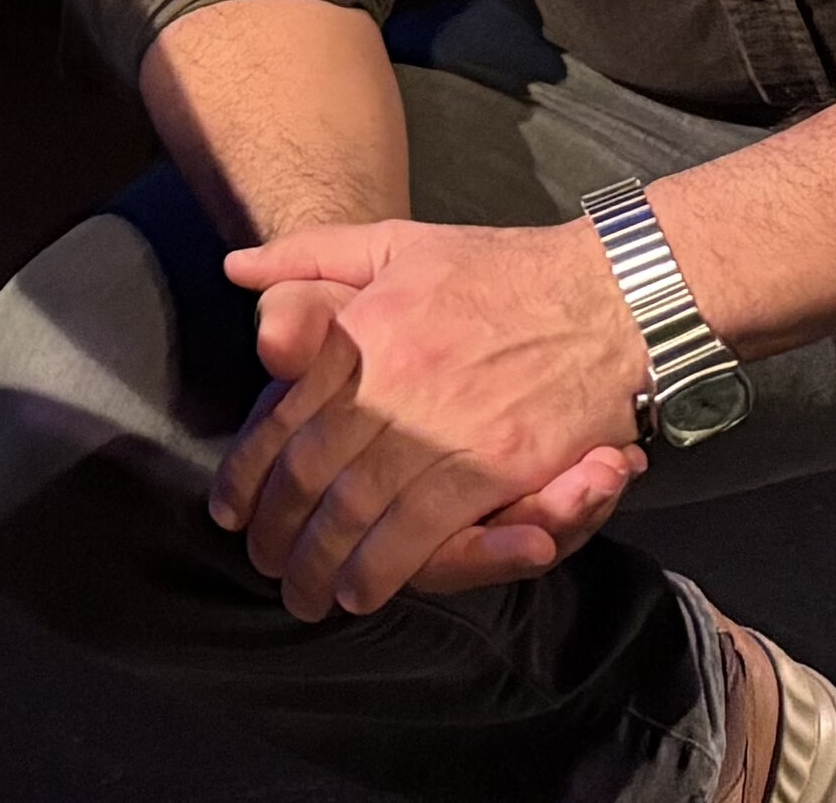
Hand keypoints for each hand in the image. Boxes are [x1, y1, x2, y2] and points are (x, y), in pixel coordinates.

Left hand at [211, 220, 651, 618]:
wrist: (604, 294)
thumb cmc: (501, 269)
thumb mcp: (395, 243)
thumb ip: (310, 258)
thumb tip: (237, 267)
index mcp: (360, 332)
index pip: (283, 418)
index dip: (248, 474)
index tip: (231, 511)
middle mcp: (388, 383)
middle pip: (310, 474)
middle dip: (280, 531)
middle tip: (266, 564)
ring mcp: (440, 427)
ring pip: (357, 511)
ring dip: (322, 563)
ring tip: (306, 592)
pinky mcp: (492, 465)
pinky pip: (422, 529)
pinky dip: (385, 568)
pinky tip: (362, 589)